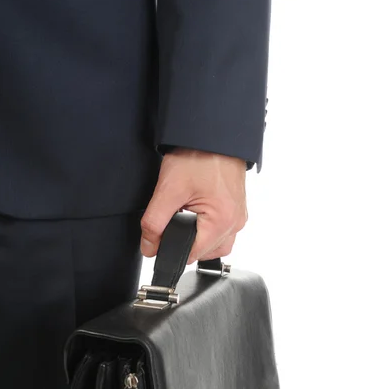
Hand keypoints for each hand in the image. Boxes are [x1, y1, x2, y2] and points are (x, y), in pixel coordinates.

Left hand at [140, 148, 247, 263]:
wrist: (215, 133)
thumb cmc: (199, 154)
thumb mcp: (169, 190)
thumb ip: (154, 223)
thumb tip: (149, 247)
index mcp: (222, 222)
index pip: (192, 255)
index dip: (171, 249)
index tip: (162, 235)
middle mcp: (235, 223)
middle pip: (205, 253)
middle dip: (186, 242)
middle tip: (175, 217)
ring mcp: (238, 216)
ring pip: (215, 245)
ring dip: (198, 238)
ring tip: (187, 215)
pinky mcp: (237, 209)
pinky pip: (222, 231)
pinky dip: (207, 228)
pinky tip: (197, 212)